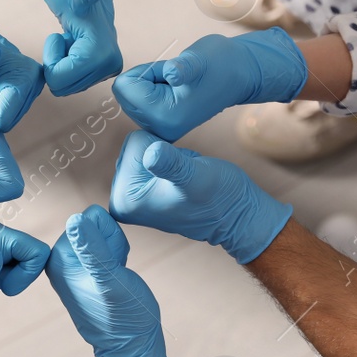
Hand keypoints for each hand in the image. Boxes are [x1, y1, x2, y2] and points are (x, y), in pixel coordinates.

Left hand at [42, 0, 122, 95]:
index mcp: (103, 53)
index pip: (60, 80)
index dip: (51, 60)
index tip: (59, 36)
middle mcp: (111, 65)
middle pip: (64, 87)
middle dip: (56, 64)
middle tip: (64, 37)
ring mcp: (109, 69)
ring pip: (67, 86)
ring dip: (61, 63)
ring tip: (69, 38)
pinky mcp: (103, 70)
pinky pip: (72, 82)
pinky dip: (66, 65)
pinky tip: (73, 44)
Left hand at [46, 205, 177, 356]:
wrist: (132, 345)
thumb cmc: (124, 317)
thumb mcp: (111, 281)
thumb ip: (93, 250)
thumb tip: (75, 220)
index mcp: (59, 260)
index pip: (89, 217)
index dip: (110, 236)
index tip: (111, 264)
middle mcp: (61, 260)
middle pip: (95, 222)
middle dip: (112, 242)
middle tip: (115, 272)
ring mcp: (73, 265)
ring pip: (103, 232)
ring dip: (116, 250)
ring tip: (116, 276)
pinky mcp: (86, 269)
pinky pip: (105, 245)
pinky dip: (116, 256)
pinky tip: (116, 276)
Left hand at [109, 131, 291, 264]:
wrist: (236, 214)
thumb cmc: (219, 198)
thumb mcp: (196, 178)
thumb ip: (172, 166)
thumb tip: (151, 153)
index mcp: (123, 199)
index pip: (135, 142)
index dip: (164, 149)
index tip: (179, 172)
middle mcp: (120, 199)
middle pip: (137, 145)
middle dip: (165, 154)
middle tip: (185, 176)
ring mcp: (131, 196)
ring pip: (146, 148)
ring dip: (170, 158)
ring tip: (186, 179)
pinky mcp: (143, 191)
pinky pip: (152, 155)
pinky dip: (171, 161)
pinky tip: (182, 180)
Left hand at [112, 28, 307, 141]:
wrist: (238, 74)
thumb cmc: (219, 63)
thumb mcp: (199, 60)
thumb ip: (183, 68)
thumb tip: (173, 75)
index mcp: (164, 118)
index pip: (123, 87)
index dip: (146, 72)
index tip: (173, 74)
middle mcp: (160, 130)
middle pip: (124, 93)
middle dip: (146, 79)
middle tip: (177, 78)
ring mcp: (161, 130)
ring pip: (131, 96)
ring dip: (152, 84)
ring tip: (180, 83)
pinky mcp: (163, 125)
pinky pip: (140, 100)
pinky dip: (155, 89)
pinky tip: (179, 91)